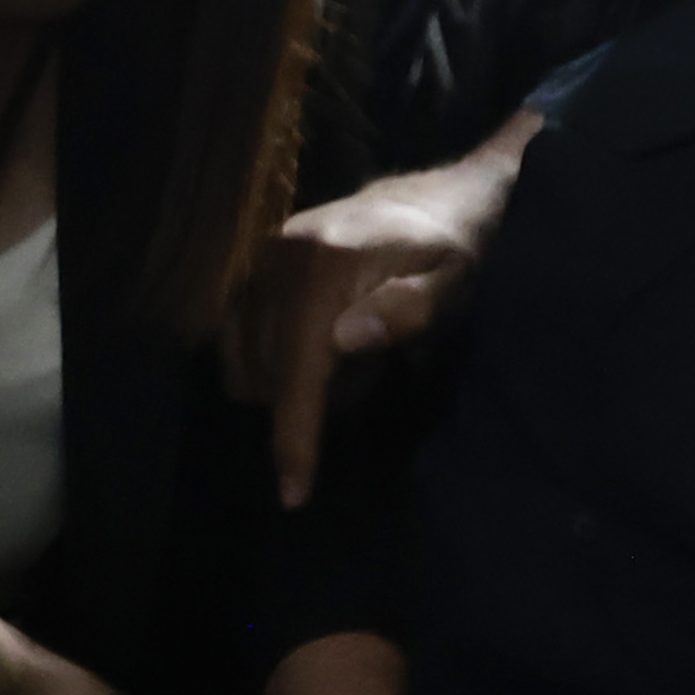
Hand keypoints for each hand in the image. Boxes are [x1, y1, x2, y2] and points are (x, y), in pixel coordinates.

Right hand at [235, 106, 541, 509]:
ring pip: (243, 359)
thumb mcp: (457, 282)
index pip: (296, 369)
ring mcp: (259, 259)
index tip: (293, 495)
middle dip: (303, 406)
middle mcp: (278, 258)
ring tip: (347, 366)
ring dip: (285, 384)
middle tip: (367, 385)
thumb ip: (410, 309)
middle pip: (263, 372)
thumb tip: (344, 340)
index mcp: (325, 266)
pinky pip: (236, 335)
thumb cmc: (458, 252)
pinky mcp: (252, 264)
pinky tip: (315, 351)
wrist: (439, 199)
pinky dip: (267, 361)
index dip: (293, 436)